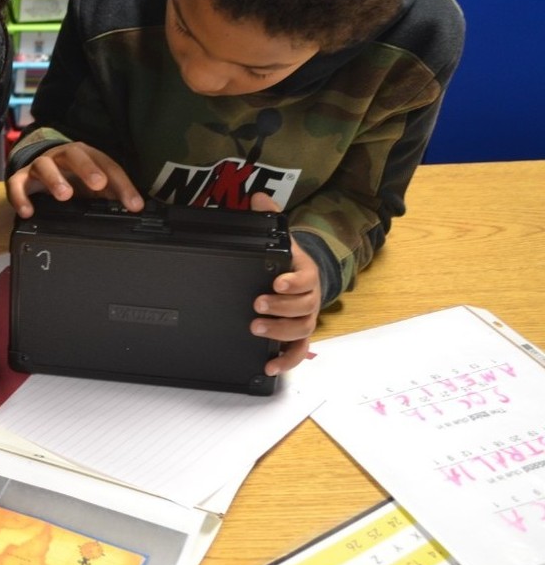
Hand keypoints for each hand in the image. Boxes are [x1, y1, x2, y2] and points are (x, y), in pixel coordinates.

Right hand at [7, 141, 143, 216]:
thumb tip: (136, 207)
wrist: (38, 171)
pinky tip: (28, 212)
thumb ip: (112, 193)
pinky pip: (16, 185)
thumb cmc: (71, 178)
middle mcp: (62, 156)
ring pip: (44, 165)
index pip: (108, 166)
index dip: (123, 185)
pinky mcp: (21, 179)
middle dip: (87, 168)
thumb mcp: (94, 186)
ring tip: (64, 195)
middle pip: (75, 155)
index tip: (134, 205)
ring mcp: (40, 166)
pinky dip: (20, 197)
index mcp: (86, 155)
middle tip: (98, 184)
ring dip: (54, 179)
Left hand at [248, 192, 321, 374]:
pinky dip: (285, 360)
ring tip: (255, 328)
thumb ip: (270, 217)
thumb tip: (259, 198)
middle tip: (257, 305)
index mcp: (305, 272)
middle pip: (303, 306)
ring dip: (279, 331)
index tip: (276, 281)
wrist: (302, 277)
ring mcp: (305, 318)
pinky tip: (268, 366)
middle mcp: (310, 297)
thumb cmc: (288, 260)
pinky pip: (298, 351)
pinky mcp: (300, 335)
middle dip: (280, 307)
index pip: (305, 277)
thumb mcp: (281, 236)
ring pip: (301, 329)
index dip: (293, 281)